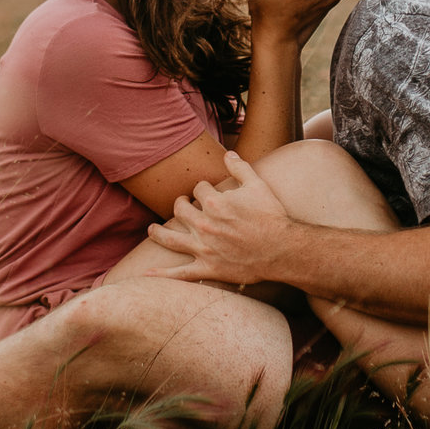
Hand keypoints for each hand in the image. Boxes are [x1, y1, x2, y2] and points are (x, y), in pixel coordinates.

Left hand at [142, 150, 296, 285]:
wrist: (283, 249)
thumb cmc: (272, 216)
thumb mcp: (258, 185)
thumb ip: (240, 167)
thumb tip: (227, 153)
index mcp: (214, 203)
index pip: (198, 189)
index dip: (203, 189)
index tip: (208, 191)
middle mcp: (204, 225)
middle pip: (180, 210)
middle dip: (180, 204)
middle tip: (183, 204)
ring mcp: (204, 248)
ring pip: (171, 238)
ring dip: (158, 233)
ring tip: (152, 230)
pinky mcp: (208, 268)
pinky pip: (180, 273)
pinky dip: (163, 275)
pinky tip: (146, 274)